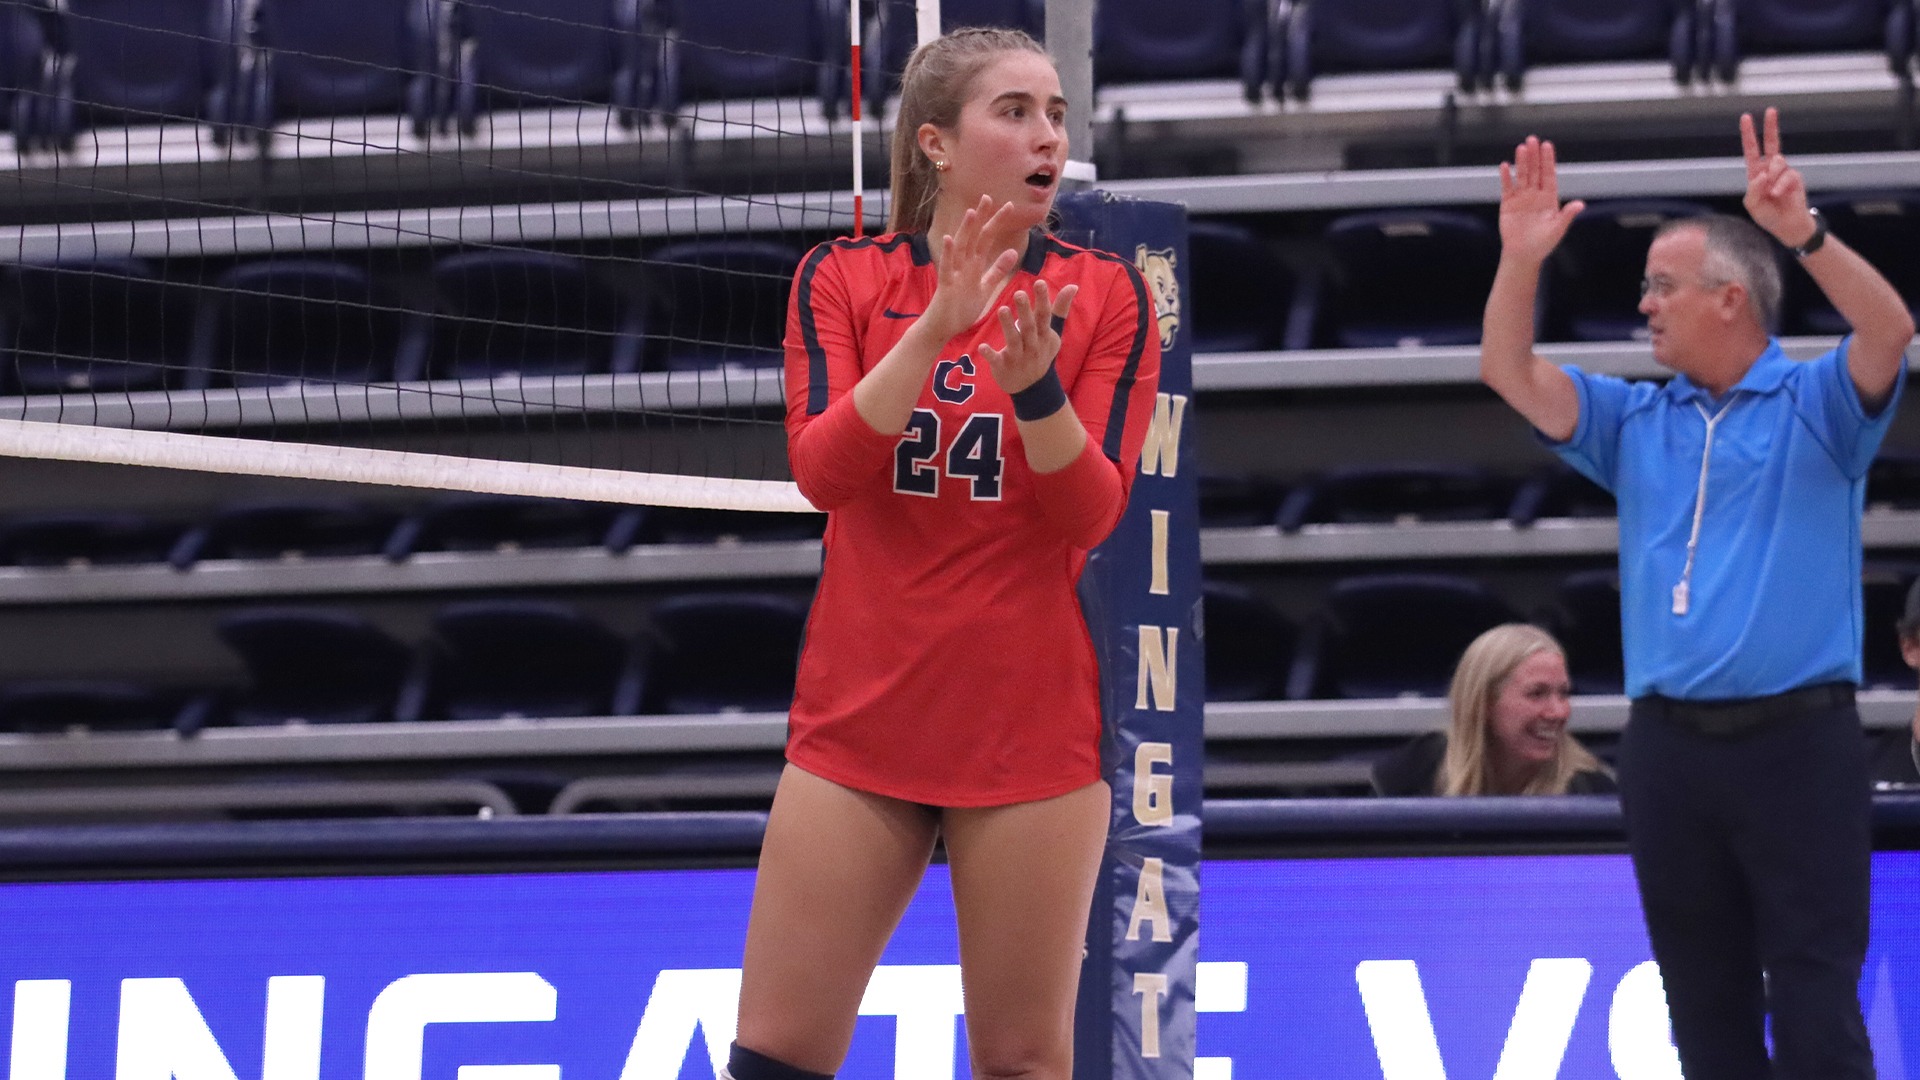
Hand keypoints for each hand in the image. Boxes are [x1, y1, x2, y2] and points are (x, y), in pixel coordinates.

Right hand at [922, 194, 1021, 342]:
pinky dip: (948, 254)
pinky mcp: (946, 285)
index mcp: (974, 265)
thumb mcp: (985, 288)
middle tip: (989, 197)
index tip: (1009, 206)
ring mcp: (954, 273)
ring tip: (972, 212)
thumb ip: (997, 270)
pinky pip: (946, 267)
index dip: (997, 222)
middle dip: (982, 218)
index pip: (987, 238)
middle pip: (974, 237)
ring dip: (965, 230)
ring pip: (960, 248)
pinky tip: (948, 239)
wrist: (943, 328)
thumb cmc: (962, 309)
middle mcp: (963, 265)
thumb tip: (1013, 252)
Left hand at [980, 278, 1077, 394]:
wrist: (1033, 388)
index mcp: (1044, 336)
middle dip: (1025, 311)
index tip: (1039, 282)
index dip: (1042, 300)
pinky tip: (982, 346)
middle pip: (1030, 328)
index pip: (1045, 316)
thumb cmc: (1041, 352)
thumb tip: (1073, 286)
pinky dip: (990, 354)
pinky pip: (996, 360)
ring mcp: (1018, 358)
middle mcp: (1033, 347)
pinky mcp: (1003, 367)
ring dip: (1008, 326)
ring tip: (1002, 309)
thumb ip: (1060, 309)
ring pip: (1013, 341)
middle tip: (1019, 293)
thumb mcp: (1052, 334)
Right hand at [1498, 136, 1584, 265]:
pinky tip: (1505, 165)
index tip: (1547, 145)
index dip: (1548, 160)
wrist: (1524, 255)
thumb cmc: (1543, 243)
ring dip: (1521, 162)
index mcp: (1549, 198)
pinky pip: (1507, 187)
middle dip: (1534, 155)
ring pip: (1522, 176)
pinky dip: (1506, 177)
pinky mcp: (1508, 204)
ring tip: (1521, 148)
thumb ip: (1567, 215)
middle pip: (1535, 171)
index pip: (1548, 175)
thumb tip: (1581, 205)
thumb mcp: (1558, 229)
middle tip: (1533, 139)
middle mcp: (1535, 194)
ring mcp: (1521, 198)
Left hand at [1741, 107, 1815, 246]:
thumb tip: (1761, 174)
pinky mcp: (1795, 177)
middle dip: (1770, 126)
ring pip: (1777, 162)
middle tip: (1771, 110)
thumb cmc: (1767, 215)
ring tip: (1772, 193)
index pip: (1751, 150)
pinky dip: (1780, 186)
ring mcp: (1783, 171)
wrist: (1786, 225)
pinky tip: (1778, 195)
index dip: (1748, 134)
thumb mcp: (1752, 205)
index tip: (1746, 117)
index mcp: (1756, 173)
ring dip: (1773, 176)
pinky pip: (1786, 176)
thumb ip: (1753, 190)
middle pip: (1771, 143)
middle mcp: (1769, 169)